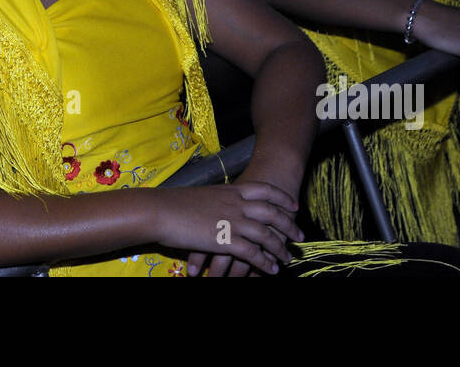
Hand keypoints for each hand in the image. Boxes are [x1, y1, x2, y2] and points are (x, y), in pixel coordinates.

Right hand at [183, 167, 303, 277]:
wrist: (160, 210)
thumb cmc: (174, 203)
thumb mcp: (203, 195)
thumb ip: (218, 200)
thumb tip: (222, 204)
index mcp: (231, 191)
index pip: (265, 190)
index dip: (282, 198)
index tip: (293, 206)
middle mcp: (236, 204)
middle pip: (272, 213)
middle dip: (289, 224)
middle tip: (299, 235)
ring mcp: (232, 221)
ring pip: (266, 235)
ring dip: (280, 248)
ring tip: (288, 258)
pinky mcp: (226, 240)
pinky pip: (253, 253)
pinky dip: (265, 262)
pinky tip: (272, 269)